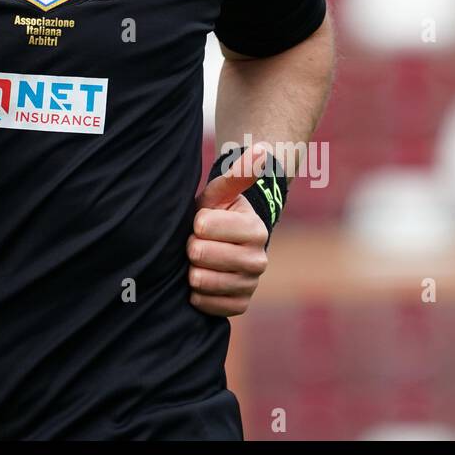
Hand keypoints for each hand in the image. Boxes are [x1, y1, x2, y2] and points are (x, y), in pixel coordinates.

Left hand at [187, 143, 270, 317]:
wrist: (221, 245)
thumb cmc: (217, 213)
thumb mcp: (221, 192)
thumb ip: (238, 173)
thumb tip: (263, 149)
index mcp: (255, 229)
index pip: (206, 226)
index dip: (196, 223)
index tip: (199, 221)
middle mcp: (258, 260)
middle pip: (202, 254)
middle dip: (191, 246)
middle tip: (195, 241)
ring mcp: (250, 285)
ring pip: (203, 281)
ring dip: (192, 270)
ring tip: (196, 260)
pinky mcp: (239, 305)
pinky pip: (209, 305)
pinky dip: (198, 295)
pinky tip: (199, 280)